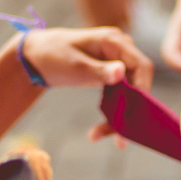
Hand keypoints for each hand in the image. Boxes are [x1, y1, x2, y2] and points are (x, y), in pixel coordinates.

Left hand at [18, 26, 153, 144]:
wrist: (38, 55)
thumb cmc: (53, 56)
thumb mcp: (75, 66)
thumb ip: (99, 70)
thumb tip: (122, 71)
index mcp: (114, 41)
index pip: (142, 67)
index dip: (142, 91)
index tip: (133, 115)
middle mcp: (121, 49)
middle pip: (138, 82)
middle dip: (130, 110)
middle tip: (119, 138)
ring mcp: (118, 61)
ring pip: (130, 93)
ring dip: (120, 116)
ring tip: (99, 135)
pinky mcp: (112, 74)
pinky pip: (120, 95)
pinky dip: (112, 112)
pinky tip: (98, 131)